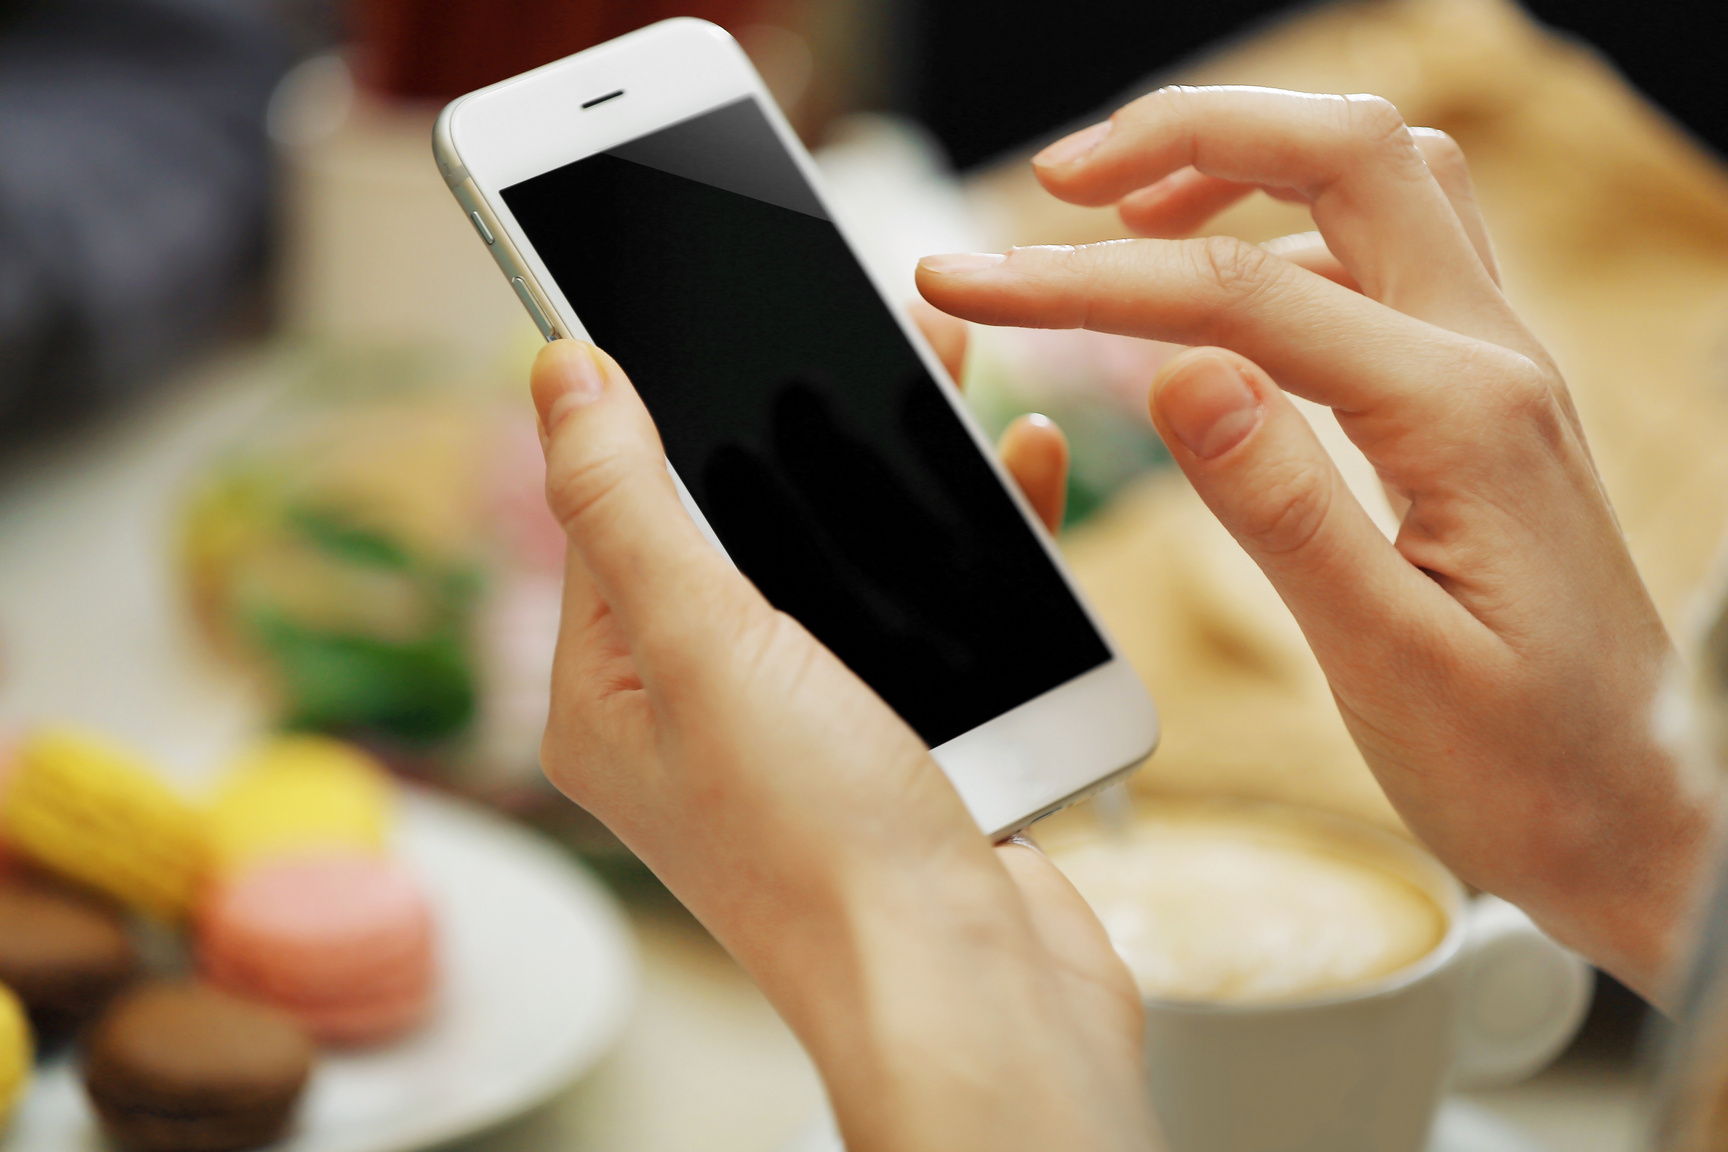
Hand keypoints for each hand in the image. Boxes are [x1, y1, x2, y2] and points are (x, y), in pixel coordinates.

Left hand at [529, 334, 1154, 1150]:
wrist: (974, 999)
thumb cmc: (824, 853)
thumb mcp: (704, 650)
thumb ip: (630, 505)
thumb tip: (560, 375)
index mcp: (612, 698)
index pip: (609, 517)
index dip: (648, 407)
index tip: (690, 303)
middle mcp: (700, 713)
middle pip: (738, 523)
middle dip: (794, 419)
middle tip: (846, 313)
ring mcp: (807, 728)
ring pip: (844, 558)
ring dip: (893, 466)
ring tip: (939, 359)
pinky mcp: (906, 739)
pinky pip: (928, 610)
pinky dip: (969, 542)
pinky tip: (1011, 470)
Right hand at [917, 85, 1719, 1000]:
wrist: (1643, 818)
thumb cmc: (1527, 768)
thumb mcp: (1390, 663)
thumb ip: (1284, 509)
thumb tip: (1175, 371)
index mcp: (1462, 422)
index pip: (1242, 297)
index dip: (1088, 279)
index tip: (974, 277)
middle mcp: (1493, 362)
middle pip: (1347, 152)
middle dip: (1189, 134)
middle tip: (1061, 180)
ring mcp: (1494, 371)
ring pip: (1379, 181)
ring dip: (1247, 163)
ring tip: (1125, 212)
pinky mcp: (1479, 402)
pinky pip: (1388, 256)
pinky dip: (1285, 232)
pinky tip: (1216, 306)